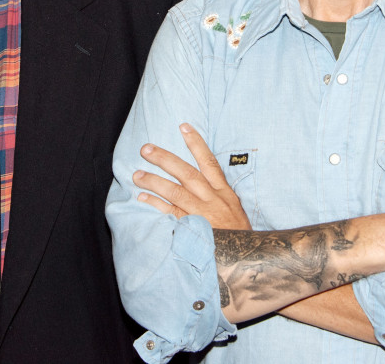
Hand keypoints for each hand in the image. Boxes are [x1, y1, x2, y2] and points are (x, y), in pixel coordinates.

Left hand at [133, 123, 250, 229]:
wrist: (247, 258)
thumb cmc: (238, 234)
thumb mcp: (234, 210)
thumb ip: (218, 195)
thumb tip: (201, 180)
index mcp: (224, 192)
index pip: (209, 162)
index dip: (196, 143)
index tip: (183, 126)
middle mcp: (213, 200)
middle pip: (187, 173)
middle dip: (165, 159)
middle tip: (146, 149)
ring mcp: (203, 215)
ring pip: (175, 192)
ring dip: (154, 181)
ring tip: (137, 174)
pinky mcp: (193, 230)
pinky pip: (170, 213)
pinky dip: (156, 204)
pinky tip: (142, 197)